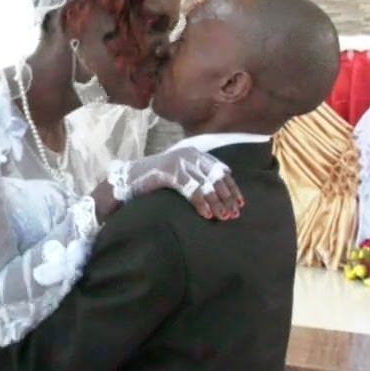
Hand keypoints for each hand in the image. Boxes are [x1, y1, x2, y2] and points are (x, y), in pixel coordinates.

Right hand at [115, 147, 243, 219]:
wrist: (129, 179)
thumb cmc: (155, 180)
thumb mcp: (181, 174)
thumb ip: (198, 177)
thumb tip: (221, 194)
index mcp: (195, 154)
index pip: (221, 169)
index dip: (232, 187)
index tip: (240, 203)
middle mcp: (189, 155)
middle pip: (216, 177)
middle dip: (227, 197)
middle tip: (234, 214)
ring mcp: (179, 162)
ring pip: (206, 185)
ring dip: (217, 203)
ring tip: (223, 217)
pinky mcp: (169, 173)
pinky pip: (191, 190)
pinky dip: (201, 203)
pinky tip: (207, 214)